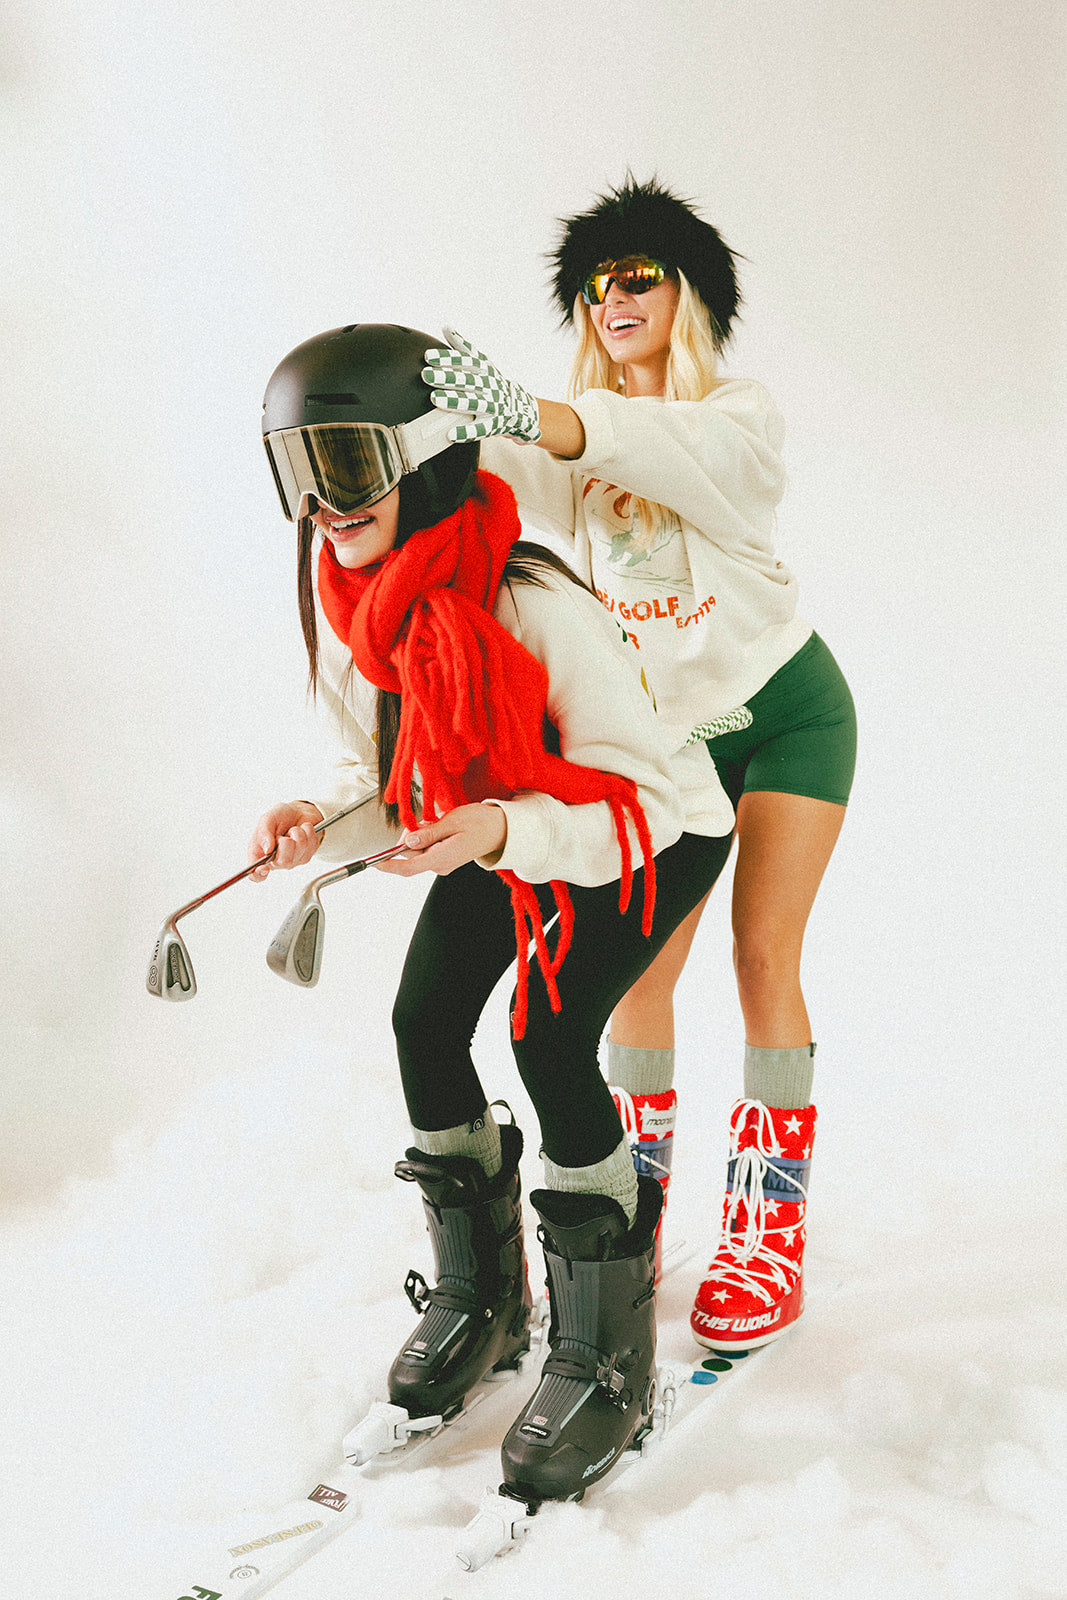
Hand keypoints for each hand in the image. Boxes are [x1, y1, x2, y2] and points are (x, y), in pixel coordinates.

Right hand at [247, 801, 323, 881]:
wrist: (298, 812)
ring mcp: (294, 861)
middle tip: (283, 835)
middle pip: (285, 861)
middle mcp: (276, 861)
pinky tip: (302, 830)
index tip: (264, 868)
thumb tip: (267, 849)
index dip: (259, 875)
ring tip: (292, 830)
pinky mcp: (307, 856)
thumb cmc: (279, 818)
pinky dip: (307, 831)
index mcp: (260, 855)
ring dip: (297, 833)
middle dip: (286, 842)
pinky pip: (312, 843)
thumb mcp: (267, 819)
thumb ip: (263, 832)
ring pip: (300, 848)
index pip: (256, 875)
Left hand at [373, 804, 506, 876]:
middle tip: (427, 820)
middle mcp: (440, 865)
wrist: (500, 829)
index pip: (409, 867)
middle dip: (410, 835)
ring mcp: (441, 863)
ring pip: (416, 848)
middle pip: (410, 853)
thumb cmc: (481, 823)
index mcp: (443, 858)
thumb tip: (408, 841)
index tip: (374, 862)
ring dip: (421, 833)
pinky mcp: (442, 858)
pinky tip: (441, 828)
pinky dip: (427, 835)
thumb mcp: (452, 822)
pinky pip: (425, 847)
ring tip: (440, 823)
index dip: (389, 865)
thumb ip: (428, 833)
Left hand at [422, 328, 541, 443]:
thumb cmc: (493, 383)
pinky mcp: (493, 425)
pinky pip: (479, 430)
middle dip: (446, 378)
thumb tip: (445, 326)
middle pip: (466, 380)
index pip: (465, 361)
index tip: (428, 356)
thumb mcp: (482, 362)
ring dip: (454, 401)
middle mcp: (489, 386)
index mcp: (484, 370)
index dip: (448, 358)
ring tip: (435, 399)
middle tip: (426, 375)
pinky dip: (466, 432)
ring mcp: (492, 406)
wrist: (521, 408)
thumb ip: (463, 346)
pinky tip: (450, 434)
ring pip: (473, 403)